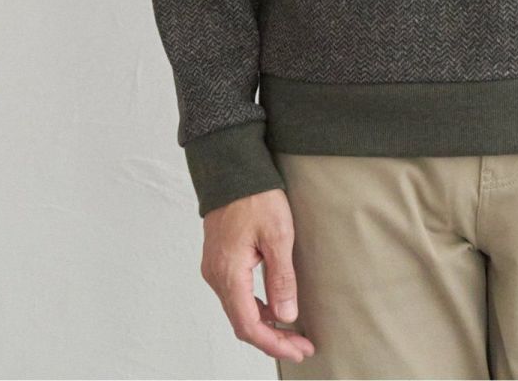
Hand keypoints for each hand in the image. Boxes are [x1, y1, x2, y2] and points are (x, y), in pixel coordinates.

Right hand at [200, 187, 315, 364]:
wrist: (232, 167)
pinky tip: (274, 307)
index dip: (274, 344)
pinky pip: (236, 295)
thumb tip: (286, 316)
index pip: (249, 325)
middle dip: (273, 339)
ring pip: (239, 311)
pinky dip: (256, 308)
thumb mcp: (278, 235)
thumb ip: (281, 278)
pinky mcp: (220, 260)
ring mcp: (215, 268)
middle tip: (302, 346)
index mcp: (229, 273)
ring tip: (293, 332)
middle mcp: (216, 276)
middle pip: (243, 323)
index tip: (299, 349)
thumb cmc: (255, 196)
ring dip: (265, 325)